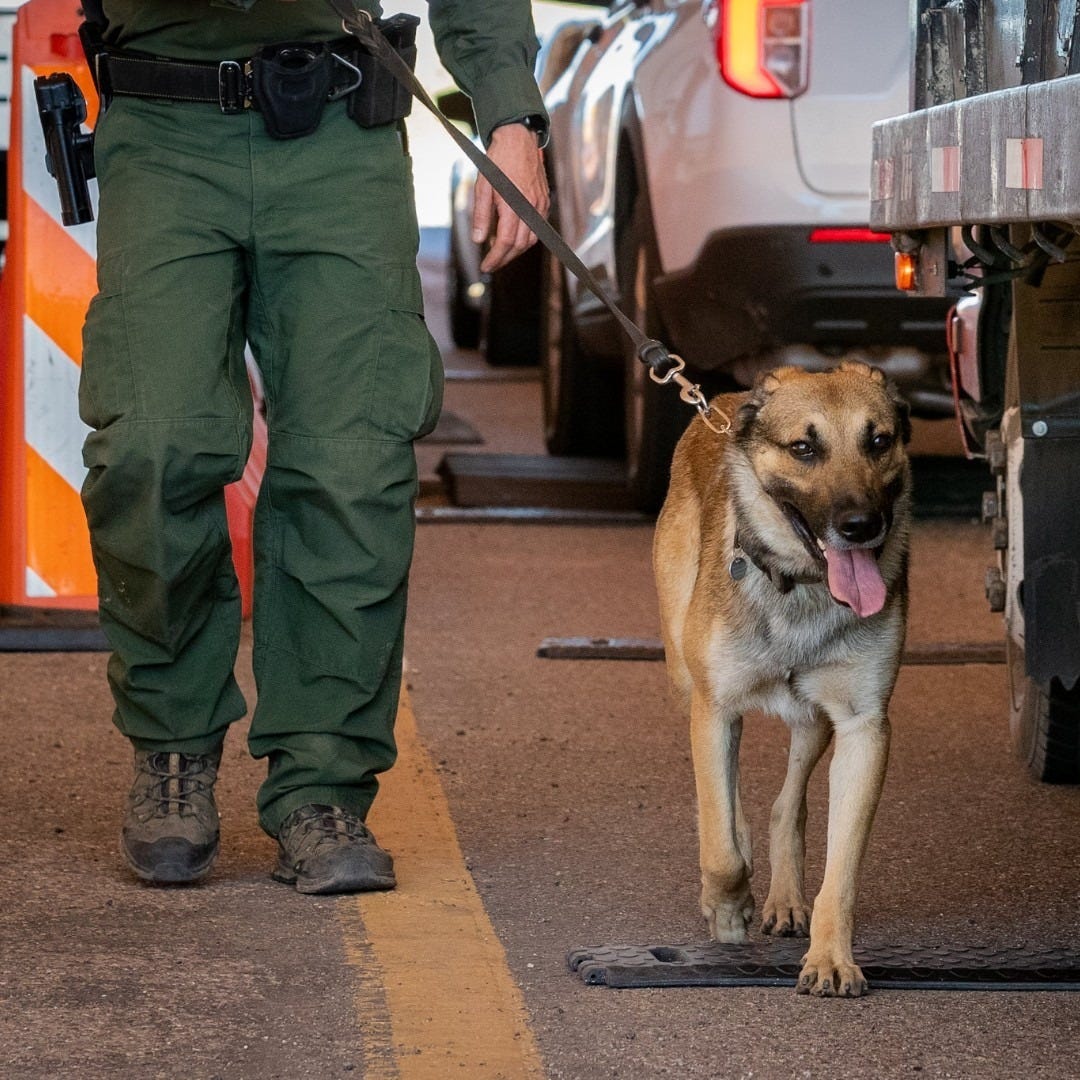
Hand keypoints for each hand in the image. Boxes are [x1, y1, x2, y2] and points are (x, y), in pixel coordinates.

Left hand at [472, 123, 549, 273]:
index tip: (485, 267)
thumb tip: (479, 240)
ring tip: (501, 253)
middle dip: (504, 258)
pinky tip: (514, 237)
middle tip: (491, 264)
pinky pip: (537, 228)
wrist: (518, 139)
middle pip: (519, 245)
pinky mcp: (544, 201)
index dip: (495, 258)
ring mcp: (540, 205)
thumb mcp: (483, 186)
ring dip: (516, 251)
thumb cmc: (498, 161)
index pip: (505, 242)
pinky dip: (526, 238)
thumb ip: (481, 215)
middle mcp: (530, 208)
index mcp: (513, 205)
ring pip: (531, 239)